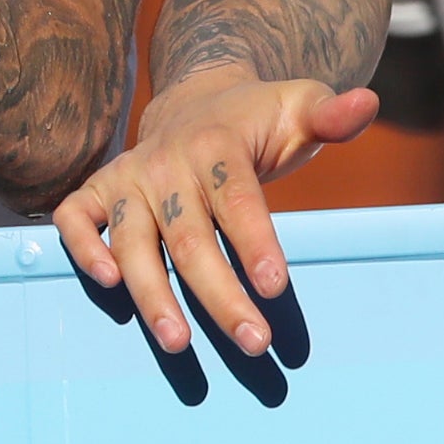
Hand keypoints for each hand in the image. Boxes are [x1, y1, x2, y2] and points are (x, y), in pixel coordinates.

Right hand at [52, 66, 381, 353]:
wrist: (197, 100)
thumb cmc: (257, 120)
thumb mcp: (299, 107)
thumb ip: (332, 113)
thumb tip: (367, 104)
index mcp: (215, 142)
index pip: (235, 197)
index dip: (253, 241)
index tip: (274, 287)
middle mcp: (164, 161)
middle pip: (188, 236)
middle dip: (218, 294)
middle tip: (253, 343)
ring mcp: (127, 176)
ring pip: (132, 241)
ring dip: (152, 294)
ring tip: (179, 343)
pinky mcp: (99, 190)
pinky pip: (77, 218)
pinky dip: (83, 249)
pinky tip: (109, 287)